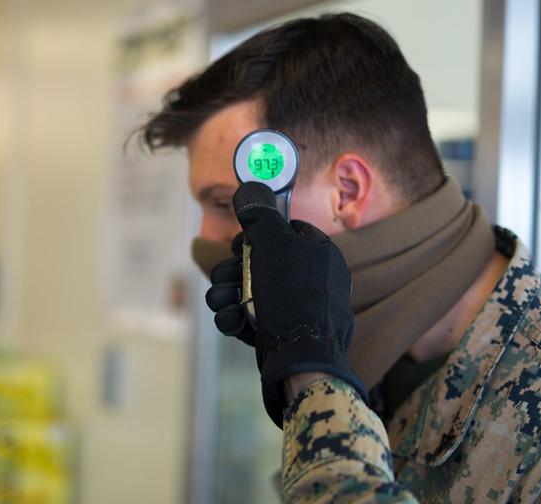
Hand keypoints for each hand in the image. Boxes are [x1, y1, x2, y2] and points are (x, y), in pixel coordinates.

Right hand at [205, 182, 366, 426]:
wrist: (303, 354)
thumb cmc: (294, 293)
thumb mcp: (275, 244)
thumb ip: (259, 216)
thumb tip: (249, 186)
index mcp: (316, 252)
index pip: (282, 232)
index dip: (255, 236)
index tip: (241, 244)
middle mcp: (306, 278)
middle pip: (255, 262)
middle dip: (231, 270)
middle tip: (227, 277)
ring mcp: (292, 307)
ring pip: (245, 291)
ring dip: (226, 294)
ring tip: (224, 302)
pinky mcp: (277, 332)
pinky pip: (248, 317)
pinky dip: (235, 318)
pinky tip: (233, 321)